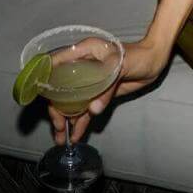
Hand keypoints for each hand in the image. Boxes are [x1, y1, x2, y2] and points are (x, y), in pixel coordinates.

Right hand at [50, 37, 169, 145]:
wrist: (154, 61)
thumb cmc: (138, 55)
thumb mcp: (121, 67)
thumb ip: (106, 89)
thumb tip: (93, 110)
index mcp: (82, 53)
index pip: (56, 66)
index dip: (45, 80)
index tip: (39, 96)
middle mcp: (81, 67)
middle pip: (61, 90)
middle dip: (57, 110)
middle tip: (58, 128)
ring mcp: (89, 82)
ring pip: (72, 103)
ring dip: (66, 121)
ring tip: (62, 139)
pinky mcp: (98, 94)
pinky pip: (85, 109)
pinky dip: (81, 121)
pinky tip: (76, 135)